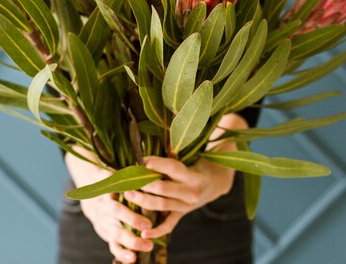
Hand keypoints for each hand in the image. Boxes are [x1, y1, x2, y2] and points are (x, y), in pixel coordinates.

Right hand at [65, 147, 153, 262]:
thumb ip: (122, 171)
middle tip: (148, 225)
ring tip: (148, 246)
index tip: (133, 197)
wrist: (92, 195)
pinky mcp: (106, 233)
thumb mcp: (112, 171)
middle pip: (116, 214)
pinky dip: (121, 253)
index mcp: (105, 189)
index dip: (122, 193)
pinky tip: (132, 259)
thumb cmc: (109, 180)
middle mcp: (103, 207)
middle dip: (132, 220)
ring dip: (131, 241)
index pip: (113, 190)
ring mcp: (103, 222)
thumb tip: (139, 167)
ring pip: (116, 233)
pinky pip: (113, 245)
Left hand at [123, 113, 248, 238]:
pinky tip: (142, 234)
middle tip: (126, 179)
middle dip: (144, 184)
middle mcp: (191, 192)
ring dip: (142, 202)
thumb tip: (174, 110)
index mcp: (195, 174)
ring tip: (126, 194)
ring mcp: (186, 206)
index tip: (141, 160)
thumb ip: (185, 130)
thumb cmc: (204, 155)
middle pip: (163, 190)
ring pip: (161, 206)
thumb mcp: (198, 142)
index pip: (173, 169)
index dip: (157, 164)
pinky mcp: (182, 214)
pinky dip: (156, 231)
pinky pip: (169, 225)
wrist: (219, 179)